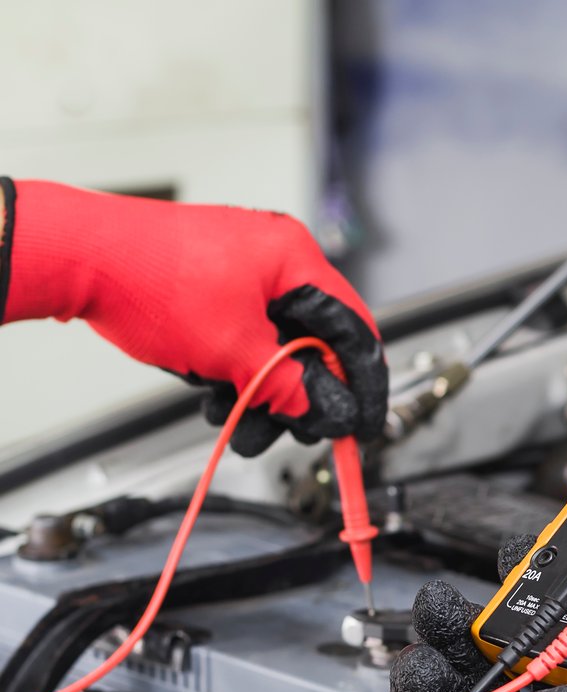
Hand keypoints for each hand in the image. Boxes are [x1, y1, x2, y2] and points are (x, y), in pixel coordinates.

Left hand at [0, 179, 386, 455]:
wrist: (74, 257)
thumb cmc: (146, 277)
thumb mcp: (234, 351)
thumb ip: (291, 387)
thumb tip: (331, 412)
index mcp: (294, 260)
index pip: (354, 329)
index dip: (362, 384)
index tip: (361, 424)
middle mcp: (274, 260)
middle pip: (313, 342)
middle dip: (299, 394)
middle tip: (293, 428)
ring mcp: (241, 271)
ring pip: (274, 346)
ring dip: (260, 390)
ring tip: (240, 420)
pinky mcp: (212, 284)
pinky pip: (243, 337)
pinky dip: (235, 370)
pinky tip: (214, 394)